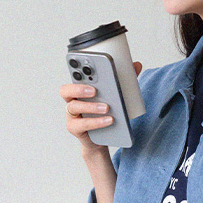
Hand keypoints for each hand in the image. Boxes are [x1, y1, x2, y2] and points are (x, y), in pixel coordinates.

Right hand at [60, 77, 116, 202]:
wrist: (104, 137)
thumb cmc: (106, 112)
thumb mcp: (116, 94)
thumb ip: (123, 79)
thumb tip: (137, 65)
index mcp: (80, 89)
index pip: (73, 76)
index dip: (75, 69)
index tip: (88, 67)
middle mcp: (72, 100)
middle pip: (66, 90)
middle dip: (79, 88)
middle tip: (94, 90)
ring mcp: (72, 115)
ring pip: (74, 107)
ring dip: (91, 107)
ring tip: (107, 108)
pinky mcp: (75, 128)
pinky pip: (83, 124)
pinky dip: (96, 122)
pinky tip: (109, 120)